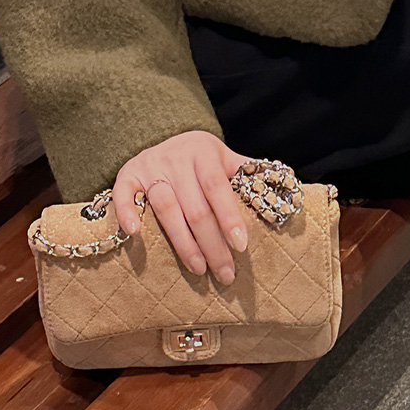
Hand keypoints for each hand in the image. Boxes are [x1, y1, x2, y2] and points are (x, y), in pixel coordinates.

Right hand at [112, 130, 253, 285]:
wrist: (164, 136)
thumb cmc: (201, 158)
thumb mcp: (224, 158)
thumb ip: (247, 173)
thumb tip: (285, 192)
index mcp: (205, 152)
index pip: (218, 187)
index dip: (229, 217)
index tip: (241, 246)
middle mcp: (176, 158)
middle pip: (195, 207)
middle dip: (212, 244)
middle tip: (225, 273)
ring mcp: (150, 166)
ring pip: (165, 208)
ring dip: (183, 242)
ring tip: (199, 268)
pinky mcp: (127, 174)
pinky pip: (124, 194)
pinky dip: (127, 213)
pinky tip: (137, 235)